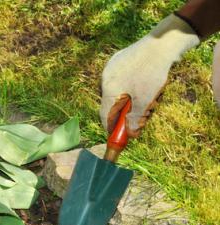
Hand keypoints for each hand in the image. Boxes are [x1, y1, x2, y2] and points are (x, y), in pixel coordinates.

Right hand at [101, 14, 198, 137]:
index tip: (118, 137)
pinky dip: (131, 88)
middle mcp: (106, 78)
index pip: (105, 115)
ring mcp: (112, 67)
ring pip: (117, 91)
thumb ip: (135, 120)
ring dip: (130, 100)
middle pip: (111, 104)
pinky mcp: (120, 59)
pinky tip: (145, 85)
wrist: (163, 42)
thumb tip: (131, 134)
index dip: (111, 128)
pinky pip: (122, 79)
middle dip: (124, 113)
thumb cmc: (152, 73)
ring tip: (148, 100)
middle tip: (139, 118)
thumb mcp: (145, 102)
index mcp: (108, 90)